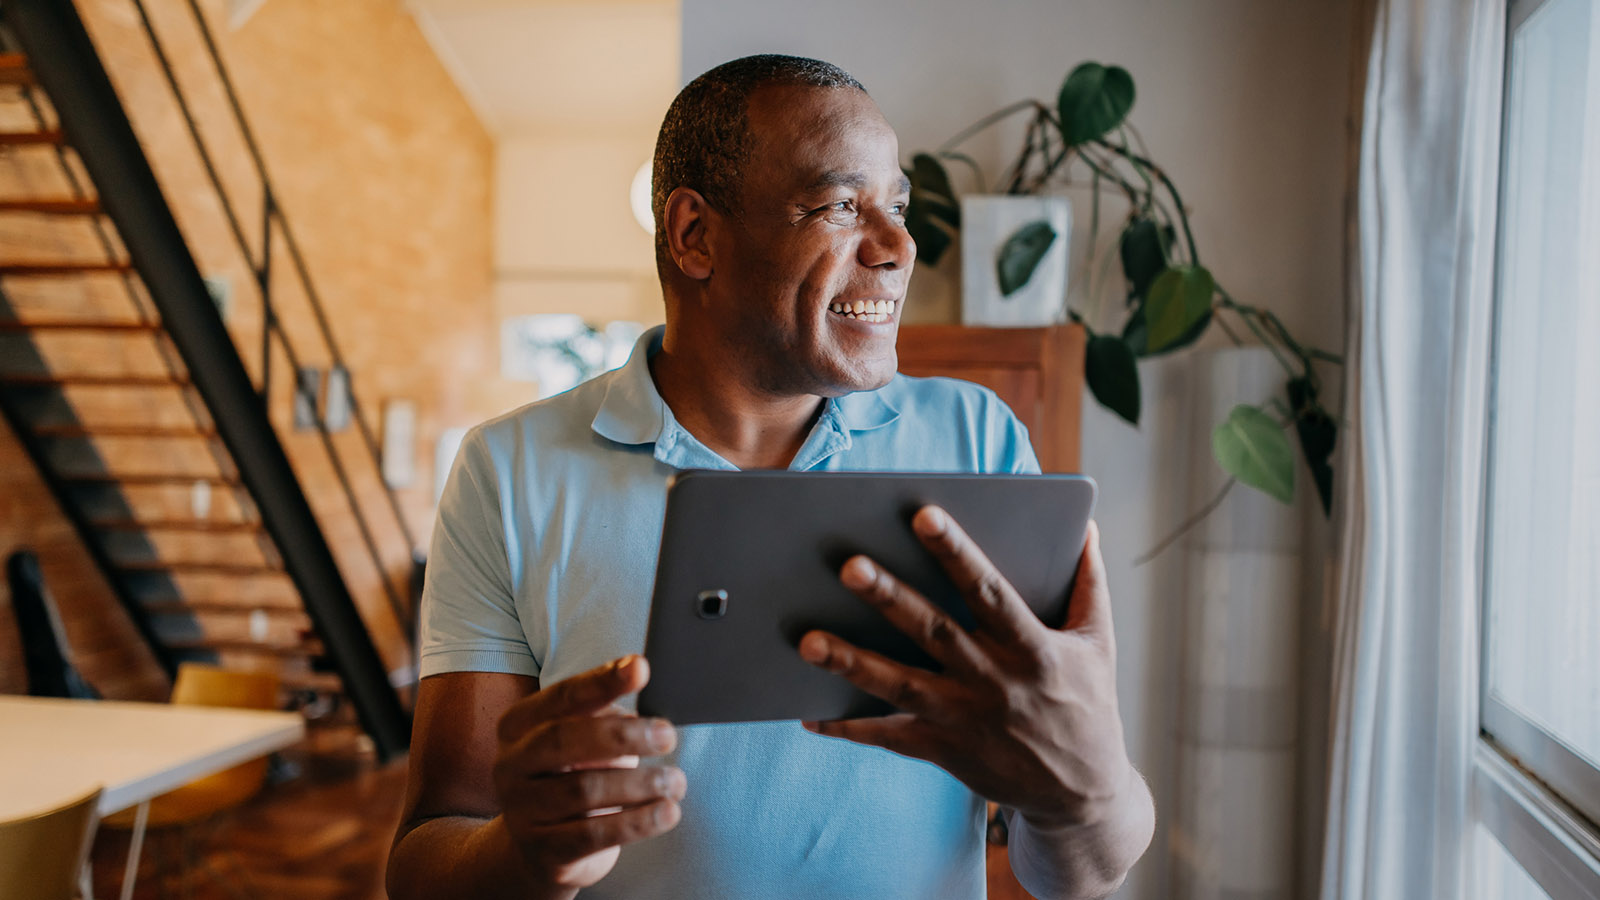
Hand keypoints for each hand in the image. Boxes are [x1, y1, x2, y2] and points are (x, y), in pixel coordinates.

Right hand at [492, 655, 685, 888]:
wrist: (540, 851)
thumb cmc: (571, 778)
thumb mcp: (582, 740)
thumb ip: (605, 711)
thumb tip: (638, 674)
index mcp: (518, 726)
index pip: (562, 696)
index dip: (602, 681)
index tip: (641, 668)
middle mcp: (511, 765)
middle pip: (565, 739)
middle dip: (623, 735)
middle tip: (667, 735)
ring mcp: (522, 810)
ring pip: (583, 789)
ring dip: (639, 783)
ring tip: (676, 781)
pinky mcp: (544, 851)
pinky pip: (593, 834)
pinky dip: (637, 822)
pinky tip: (667, 812)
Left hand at [799, 509, 1131, 829]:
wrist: (1084, 795)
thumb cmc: (1088, 705)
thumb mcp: (1100, 642)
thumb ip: (1089, 582)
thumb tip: (1086, 526)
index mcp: (1031, 647)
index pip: (988, 590)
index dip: (956, 553)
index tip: (922, 515)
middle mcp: (993, 681)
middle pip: (933, 632)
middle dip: (889, 598)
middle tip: (848, 565)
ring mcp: (964, 719)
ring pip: (899, 685)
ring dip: (851, 663)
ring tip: (806, 641)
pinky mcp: (944, 751)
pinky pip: (888, 737)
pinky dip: (848, 726)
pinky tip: (809, 712)